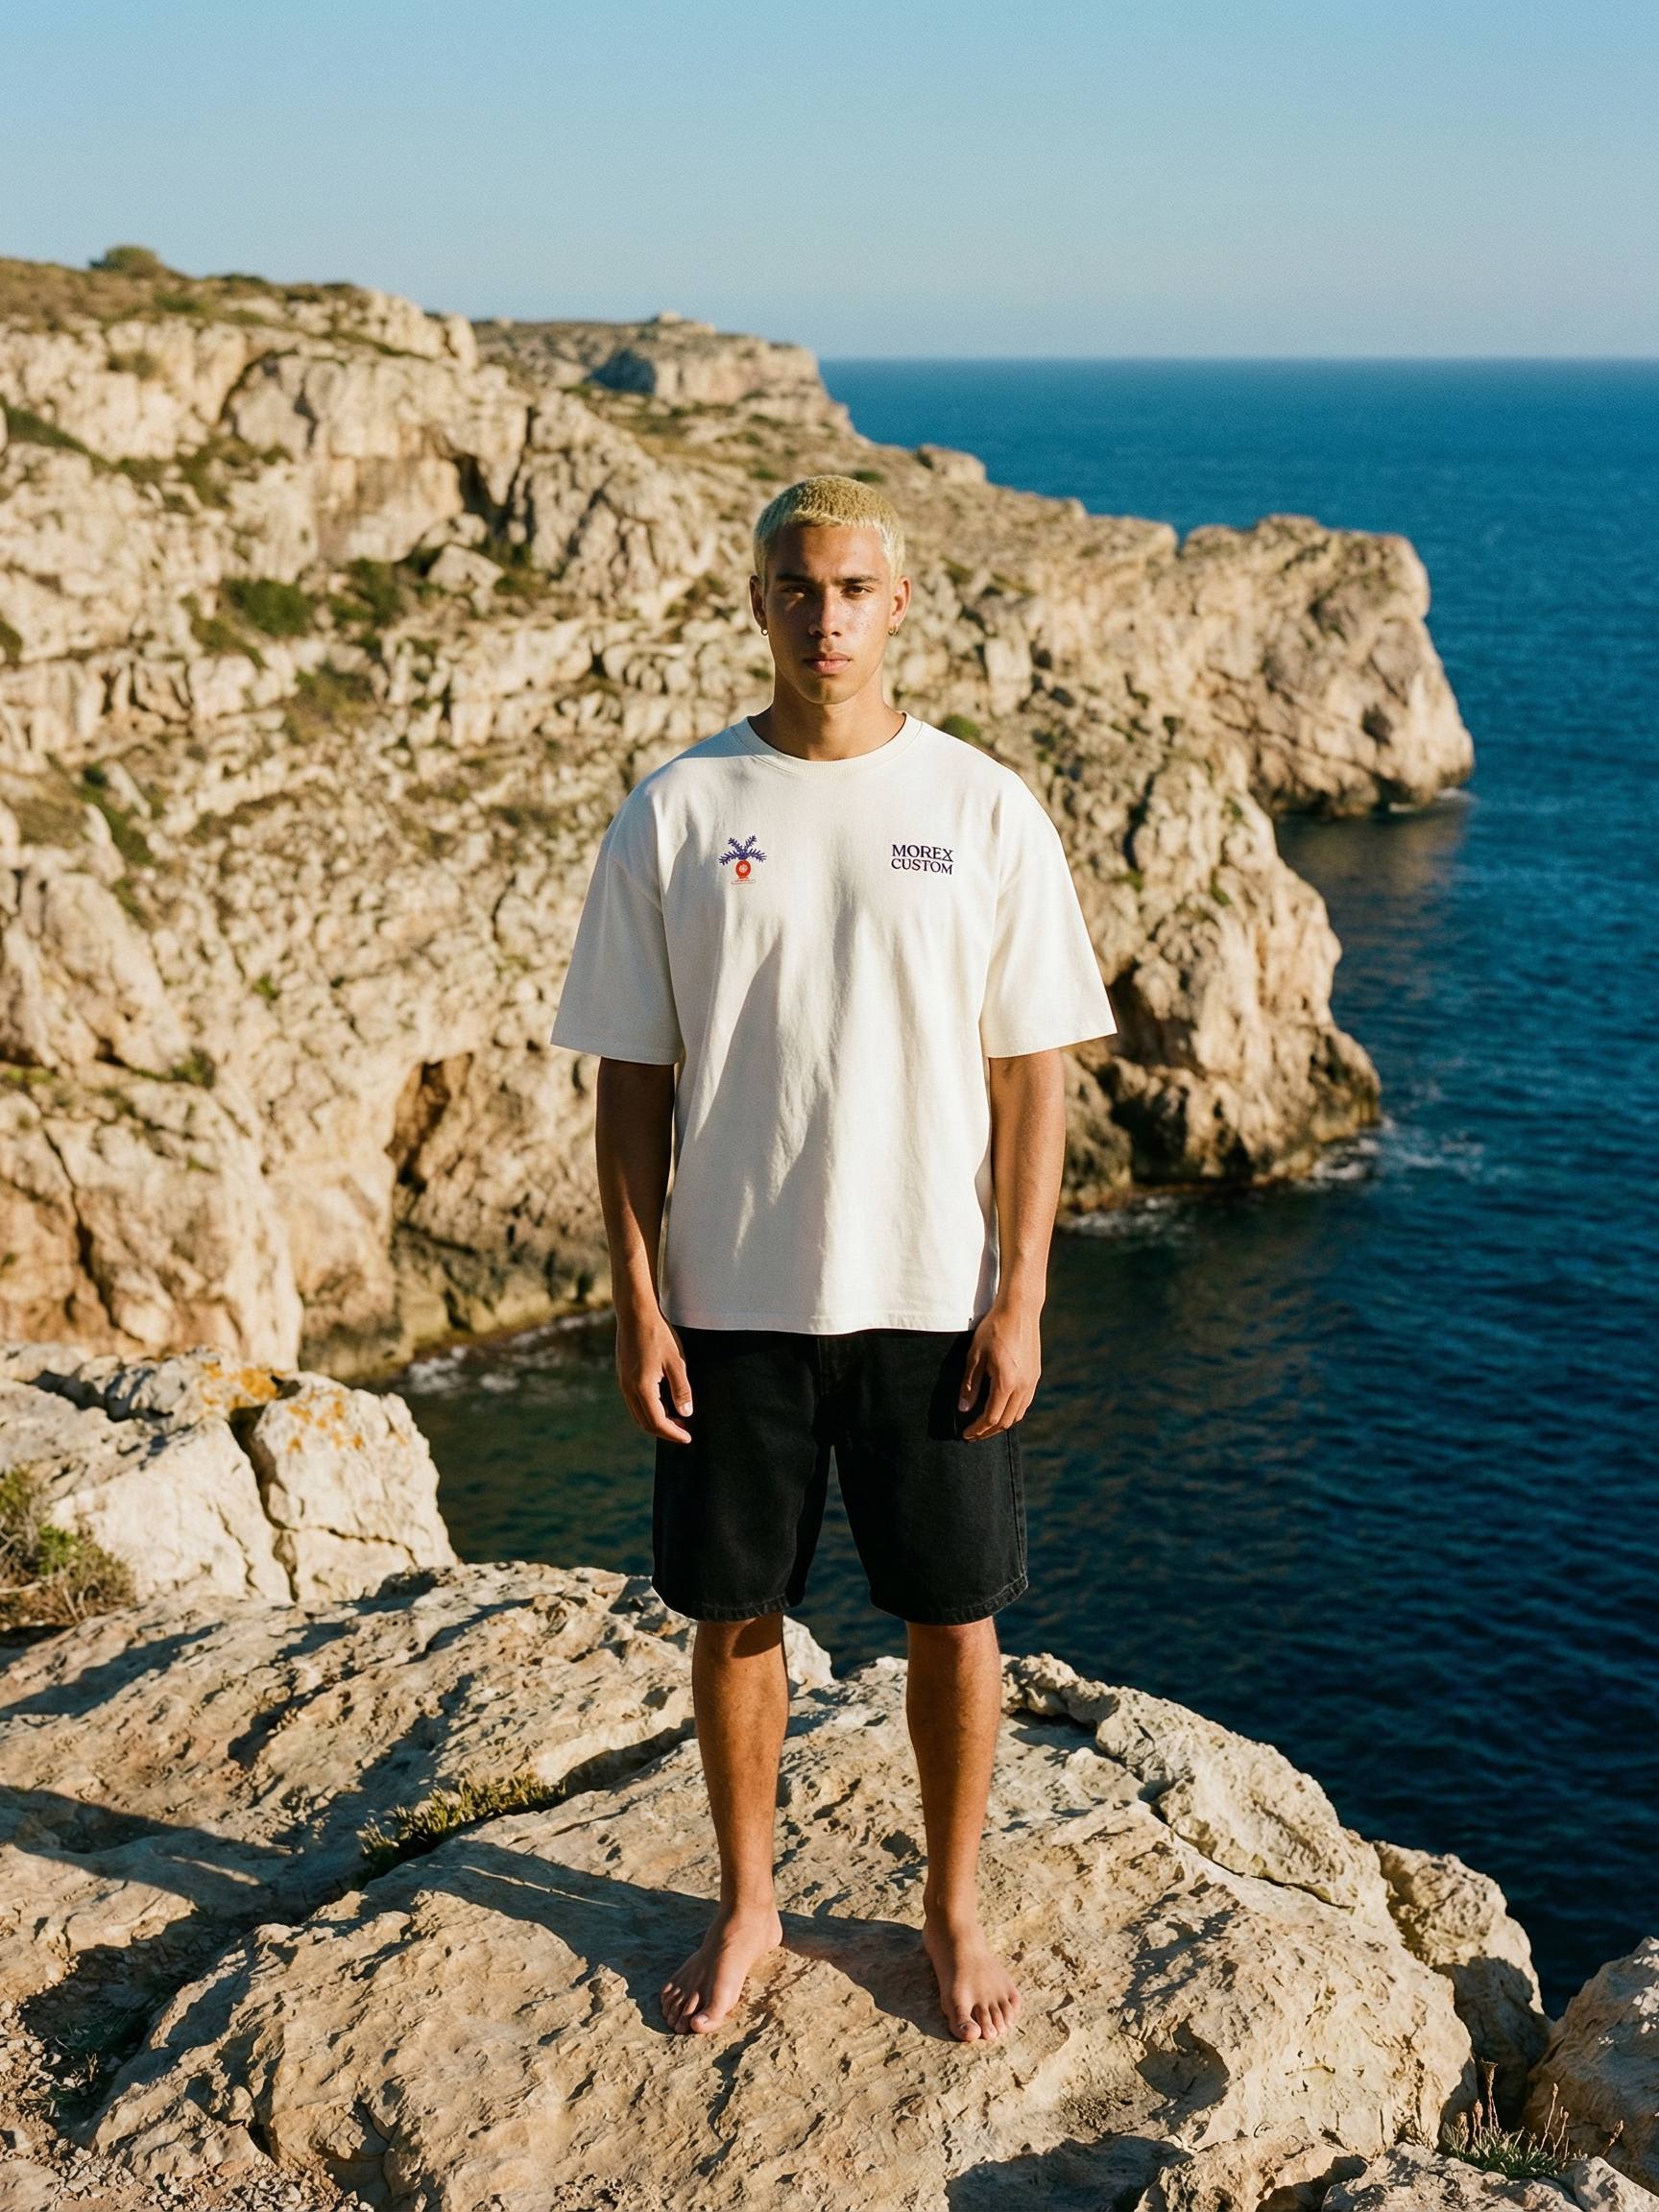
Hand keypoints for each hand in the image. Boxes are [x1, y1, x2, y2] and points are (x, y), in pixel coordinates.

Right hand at [616, 1305, 695, 1443]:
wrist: (635, 1312)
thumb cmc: (658, 1334)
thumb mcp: (677, 1362)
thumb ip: (681, 1390)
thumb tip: (685, 1414)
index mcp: (642, 1387)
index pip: (657, 1422)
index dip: (673, 1433)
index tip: (688, 1438)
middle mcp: (628, 1388)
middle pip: (644, 1422)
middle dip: (665, 1430)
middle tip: (684, 1431)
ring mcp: (622, 1382)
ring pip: (638, 1413)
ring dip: (656, 1420)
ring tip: (676, 1418)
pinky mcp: (622, 1375)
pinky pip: (634, 1401)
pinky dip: (649, 1409)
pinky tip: (663, 1402)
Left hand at [958, 1299, 1040, 1439]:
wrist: (1020, 1310)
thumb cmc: (993, 1329)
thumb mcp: (974, 1356)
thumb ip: (970, 1385)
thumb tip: (964, 1409)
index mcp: (1007, 1383)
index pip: (991, 1418)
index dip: (977, 1429)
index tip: (965, 1435)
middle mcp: (1023, 1386)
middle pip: (1006, 1421)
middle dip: (988, 1432)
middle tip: (973, 1435)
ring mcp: (1032, 1381)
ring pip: (1018, 1414)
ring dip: (1001, 1424)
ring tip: (985, 1425)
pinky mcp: (1035, 1375)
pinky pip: (1025, 1402)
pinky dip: (1012, 1412)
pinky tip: (1000, 1408)